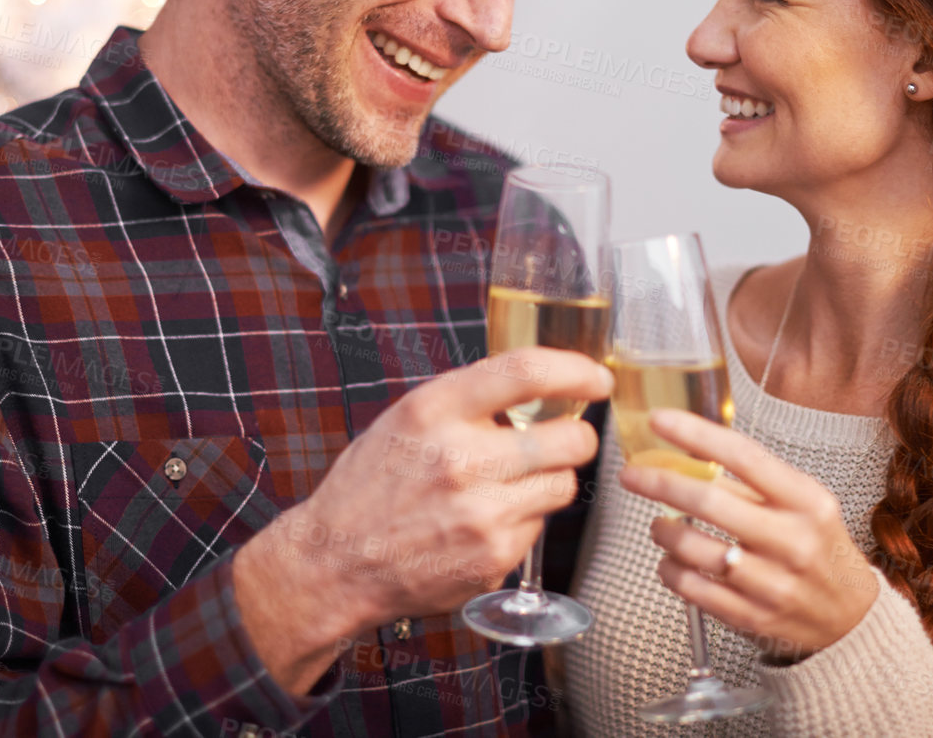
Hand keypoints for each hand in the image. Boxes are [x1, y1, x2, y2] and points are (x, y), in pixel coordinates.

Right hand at [235, 346, 612, 690]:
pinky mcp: (494, 557)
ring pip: (563, 485)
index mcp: (436, 410)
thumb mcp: (406, 419)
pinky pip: (539, 528)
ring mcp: (482, 513)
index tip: (598, 377)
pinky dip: (522, 523)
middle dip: (576, 438)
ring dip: (548, 481)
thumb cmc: (372, 485)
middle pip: (571, 439)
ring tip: (509, 487)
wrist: (335, 563)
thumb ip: (468, 401)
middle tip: (565, 440)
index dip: (576, 370)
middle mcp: (462, 459)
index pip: (526, 373)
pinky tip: (483, 524)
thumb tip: (537, 388)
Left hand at [617, 408, 878, 662]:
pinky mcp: (755, 618)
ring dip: (663, 532)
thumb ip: (754, 481)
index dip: (696, 434)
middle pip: (710, 503)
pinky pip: (695, 590)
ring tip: (658, 525)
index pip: (744, 456)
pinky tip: (670, 561)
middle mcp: (793, 540)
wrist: (852, 618)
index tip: (658, 419)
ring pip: (696, 550)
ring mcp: (774, 583)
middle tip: (632, 475)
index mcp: (807, 501)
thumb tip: (689, 449)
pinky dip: (671, 571)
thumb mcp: (804, 505)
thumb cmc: (819, 547)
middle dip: (660, 483)